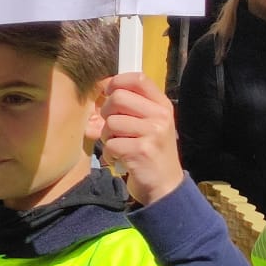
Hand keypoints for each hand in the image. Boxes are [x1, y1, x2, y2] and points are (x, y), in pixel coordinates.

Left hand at [100, 73, 183, 205]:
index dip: (116, 82)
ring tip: (120, 146)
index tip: (107, 92)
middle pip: (118, 97)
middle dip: (106, 112)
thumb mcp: (148, 125)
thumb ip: (129, 107)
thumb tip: (99, 89)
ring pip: (111, 122)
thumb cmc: (151, 152)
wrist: (165, 186)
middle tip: (113, 127)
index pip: (138, 78)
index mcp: (162, 106)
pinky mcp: (142, 151)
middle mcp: (160, 116)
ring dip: (108, 137)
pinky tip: (120, 159)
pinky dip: (109, 153)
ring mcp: (153, 133)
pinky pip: (110, 144)